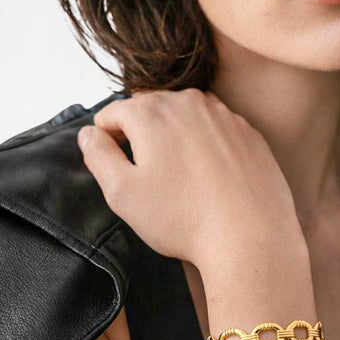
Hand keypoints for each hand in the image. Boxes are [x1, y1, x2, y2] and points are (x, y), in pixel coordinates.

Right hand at [77, 89, 300, 269]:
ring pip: (186, 116)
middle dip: (142, 134)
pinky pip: (217, 129)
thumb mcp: (123, 193)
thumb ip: (98, 156)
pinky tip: (211, 176)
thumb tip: (89, 133)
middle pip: (150, 109)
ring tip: (181, 176)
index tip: (116, 163)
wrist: (250, 236)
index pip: (114, 112)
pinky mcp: (249, 132)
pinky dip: (208, 144)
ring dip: (176, 136)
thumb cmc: (183, 218)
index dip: (108, 137)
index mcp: (151, 112)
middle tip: (148, 174)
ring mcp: (224, 115)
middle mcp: (189, 102)